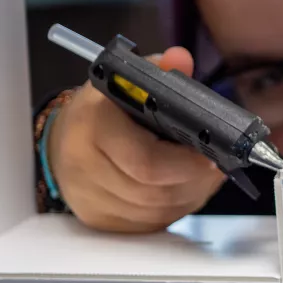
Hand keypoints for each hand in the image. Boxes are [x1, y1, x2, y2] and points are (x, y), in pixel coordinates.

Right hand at [47, 47, 225, 233]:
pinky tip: (186, 188)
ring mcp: (92, 201)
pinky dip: (175, 207)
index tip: (212, 154)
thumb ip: (157, 70)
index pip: (146, 162)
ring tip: (206, 173)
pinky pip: (149, 223)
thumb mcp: (126, 81)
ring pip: (157, 211)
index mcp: (93, 128)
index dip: (186, 162)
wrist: (64, 141)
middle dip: (195, 179)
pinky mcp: (102, 221)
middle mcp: (86, 170)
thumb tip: (181, 59)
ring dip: (190, 194)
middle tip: (218, 164)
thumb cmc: (102, 110)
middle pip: (156, 191)